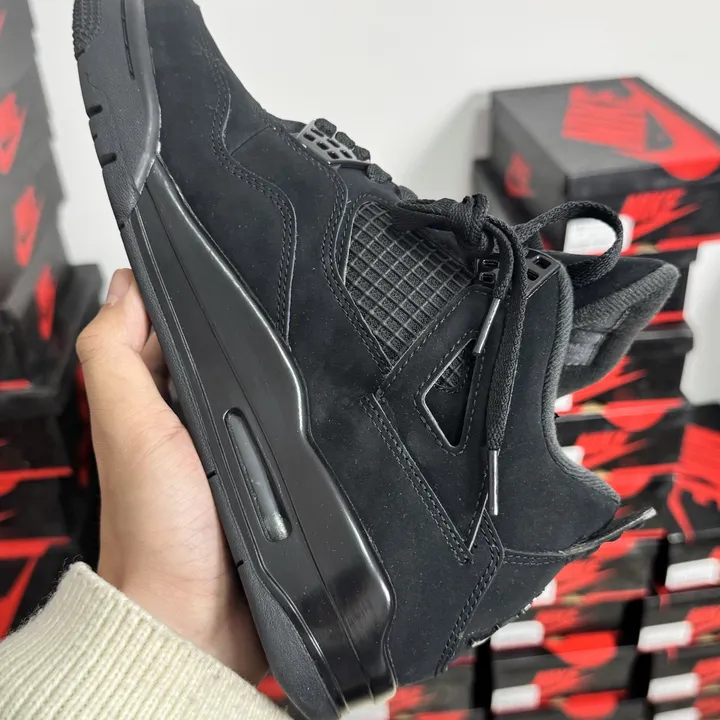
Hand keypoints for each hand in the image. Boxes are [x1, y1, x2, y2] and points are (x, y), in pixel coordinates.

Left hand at [76, 268, 265, 681]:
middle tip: (254, 303)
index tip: (198, 266)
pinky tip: (296, 406)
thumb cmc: (160, 533)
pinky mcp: (254, 476)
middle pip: (205, 355)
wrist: (201, 613)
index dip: (174, 299)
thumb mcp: (129, 428)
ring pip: (244, 390)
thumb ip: (117, 357)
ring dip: (262, 371)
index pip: (157, 332)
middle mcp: (180, 426)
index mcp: (144, 406)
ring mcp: (220, 451)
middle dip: (229, 330)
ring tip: (284, 345)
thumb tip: (125, 289)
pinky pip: (268, 429)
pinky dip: (282, 414)